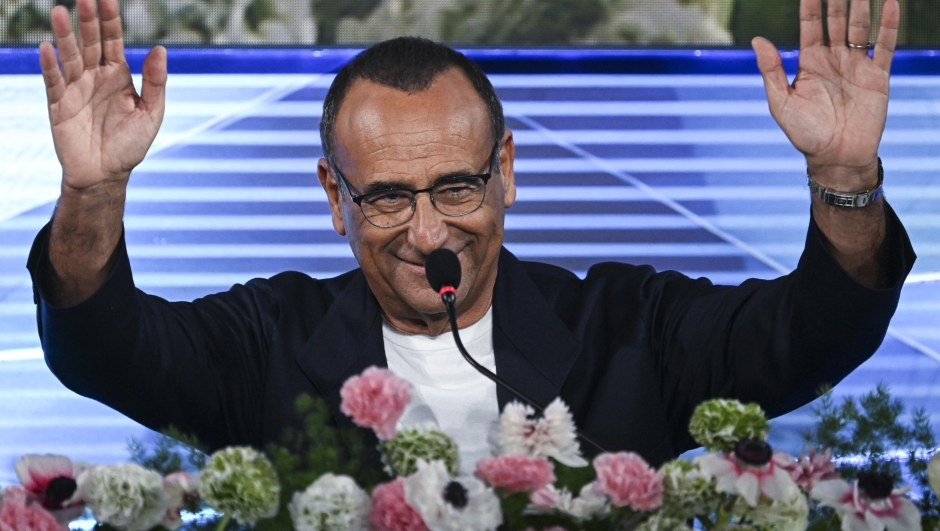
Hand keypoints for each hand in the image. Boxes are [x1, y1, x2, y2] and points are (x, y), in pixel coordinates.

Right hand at [40, 0, 166, 190]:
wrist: (106, 175)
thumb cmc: (131, 144)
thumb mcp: (151, 113)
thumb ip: (155, 82)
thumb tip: (160, 49)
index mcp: (118, 75)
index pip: (113, 41)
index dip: (110, 20)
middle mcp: (95, 77)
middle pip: (90, 43)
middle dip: (88, 21)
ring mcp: (76, 89)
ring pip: (69, 56)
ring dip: (65, 36)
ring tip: (60, 12)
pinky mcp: (59, 105)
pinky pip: (53, 81)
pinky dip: (50, 65)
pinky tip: (48, 48)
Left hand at [752, 0, 898, 189]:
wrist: (835, 157)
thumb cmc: (804, 133)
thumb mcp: (780, 102)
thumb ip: (771, 70)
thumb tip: (757, 40)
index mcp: (809, 63)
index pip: (811, 26)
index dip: (811, 6)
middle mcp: (833, 60)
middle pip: (836, 21)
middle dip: (838, 0)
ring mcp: (855, 66)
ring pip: (859, 28)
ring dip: (861, 7)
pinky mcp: (877, 77)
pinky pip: (884, 47)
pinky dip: (888, 26)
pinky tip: (890, 5)